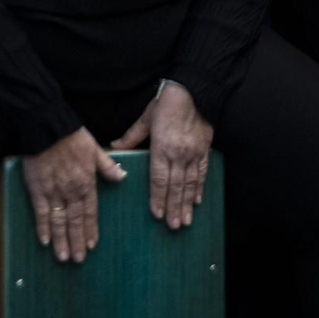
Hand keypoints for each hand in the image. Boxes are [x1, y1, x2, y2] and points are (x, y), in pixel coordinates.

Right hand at [20, 127, 126, 262]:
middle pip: (75, 220)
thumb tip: (123, 176)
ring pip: (59, 221)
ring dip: (61, 240)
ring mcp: (54, 191)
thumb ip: (107, 166)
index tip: (91, 245)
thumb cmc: (72, 136)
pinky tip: (45, 241)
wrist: (48, 127)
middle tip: (78, 260)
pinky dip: (43, 227)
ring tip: (63, 257)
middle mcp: (72, 190)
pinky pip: (40, 212)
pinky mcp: (37, 189)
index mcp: (87, 182)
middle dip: (76, 241)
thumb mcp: (96, 149)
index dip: (90, 229)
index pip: (90, 211)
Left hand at [111, 81, 213, 230]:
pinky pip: (202, 172)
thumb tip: (114, 147)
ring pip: (190, 183)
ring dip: (188, 203)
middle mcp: (179, 153)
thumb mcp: (145, 118)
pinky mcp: (204, 149)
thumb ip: (131, 136)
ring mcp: (193, 152)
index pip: (159, 178)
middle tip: (174, 226)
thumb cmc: (166, 103)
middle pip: (175, 186)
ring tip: (186, 220)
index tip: (157, 215)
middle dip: (174, 208)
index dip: (158, 198)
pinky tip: (198, 200)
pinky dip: (200, 187)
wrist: (194, 91)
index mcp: (162, 147)